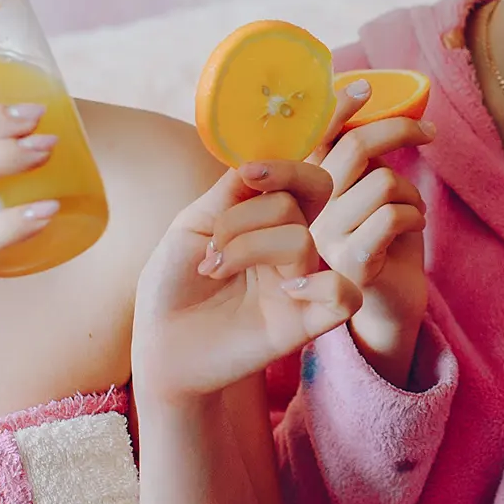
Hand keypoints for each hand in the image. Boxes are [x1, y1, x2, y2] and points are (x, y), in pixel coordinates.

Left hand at [132, 161, 361, 401]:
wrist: (158, 340)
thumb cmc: (172, 282)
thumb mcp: (192, 225)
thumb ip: (230, 193)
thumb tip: (260, 163)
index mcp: (268, 219)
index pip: (305, 180)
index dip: (286, 167)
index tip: (248, 175)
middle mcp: (289, 246)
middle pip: (303, 200)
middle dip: (252, 211)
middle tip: (216, 237)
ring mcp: (299, 284)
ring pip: (302, 242)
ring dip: (247, 247)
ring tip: (214, 268)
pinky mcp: (305, 323)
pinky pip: (344, 295)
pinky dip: (320, 286)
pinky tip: (282, 293)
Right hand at [308, 81, 434, 385]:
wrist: (386, 313)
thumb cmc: (382, 251)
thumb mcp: (370, 200)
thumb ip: (363, 166)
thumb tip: (376, 116)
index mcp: (309, 193)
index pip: (317, 138)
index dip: (339, 109)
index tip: (364, 86)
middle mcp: (309, 213)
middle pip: (355, 148)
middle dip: (399, 130)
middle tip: (430, 134)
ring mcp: (326, 239)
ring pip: (382, 181)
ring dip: (412, 191)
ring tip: (413, 210)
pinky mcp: (353, 262)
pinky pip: (393, 215)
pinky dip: (415, 214)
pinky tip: (413, 228)